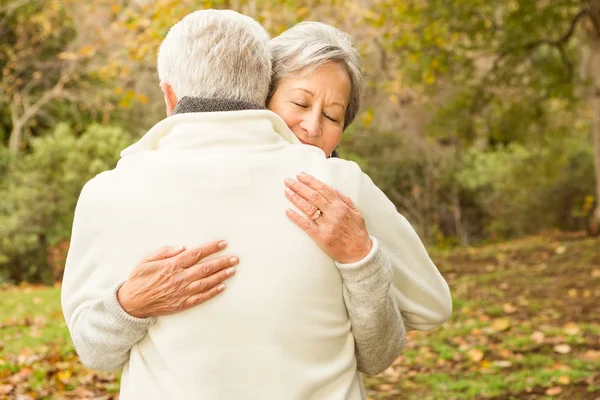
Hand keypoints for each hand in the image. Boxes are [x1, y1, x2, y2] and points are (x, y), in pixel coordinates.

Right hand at [117, 241, 238, 317]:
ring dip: (221, 276)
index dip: (211, 248)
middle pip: (206, 268)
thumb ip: (165, 252)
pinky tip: (223, 287)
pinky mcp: (182, 304)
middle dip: (223, 262)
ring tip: (233, 270)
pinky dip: (213, 292)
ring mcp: (182, 292)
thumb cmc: (139, 279)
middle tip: (236, 258)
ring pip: (206, 282)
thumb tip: (183, 247)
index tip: (223, 243)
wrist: (131, 303)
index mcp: (171, 265)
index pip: (196, 253)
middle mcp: (179, 278)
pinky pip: (201, 297)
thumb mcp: (146, 260)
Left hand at [284, 172, 371, 263]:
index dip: (310, 181)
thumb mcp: (356, 213)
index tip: (300, 175)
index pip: (323, 189)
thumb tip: (333, 189)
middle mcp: (333, 213)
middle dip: (299, 186)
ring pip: (308, 208)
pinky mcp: (321, 237)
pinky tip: (287, 211)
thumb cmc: (358, 233)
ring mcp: (326, 225)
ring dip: (295, 198)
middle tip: (288, 180)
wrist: (360, 254)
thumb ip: (345, 200)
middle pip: (313, 196)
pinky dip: (296, 217)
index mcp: (341, 206)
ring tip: (286, 191)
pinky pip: (306, 225)